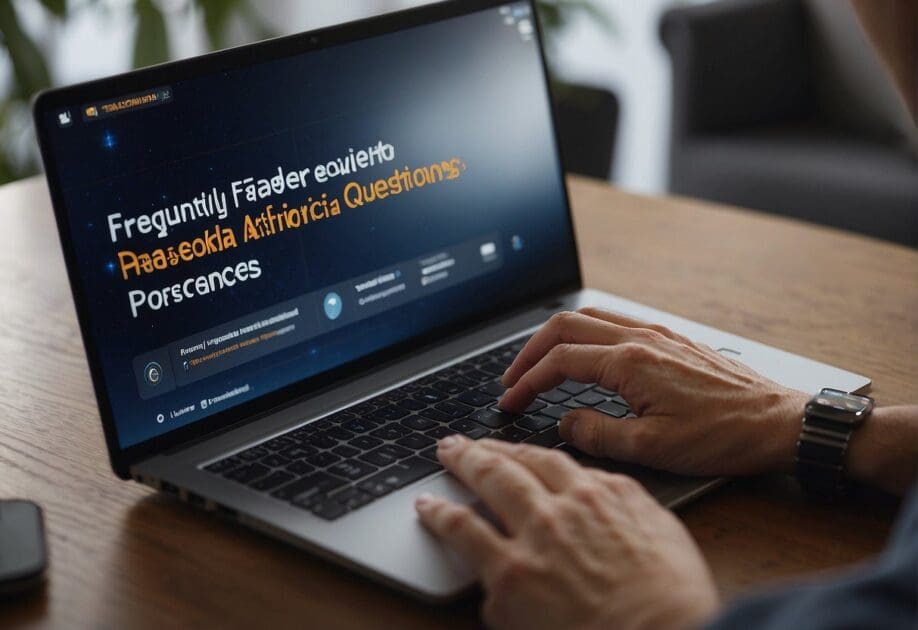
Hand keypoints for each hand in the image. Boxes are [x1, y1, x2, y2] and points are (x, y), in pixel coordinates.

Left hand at [416, 436, 718, 629]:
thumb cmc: (673, 600)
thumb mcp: (663, 533)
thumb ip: (627, 506)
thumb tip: (607, 494)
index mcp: (603, 494)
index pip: (551, 461)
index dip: (522, 452)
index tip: (509, 450)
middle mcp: (564, 506)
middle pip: (512, 464)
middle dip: (483, 449)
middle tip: (461, 443)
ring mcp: (534, 537)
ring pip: (485, 485)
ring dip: (459, 465)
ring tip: (443, 457)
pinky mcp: (509, 575)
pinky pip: (464, 534)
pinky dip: (440, 516)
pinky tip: (428, 510)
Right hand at [499, 308, 809, 476]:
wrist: (779, 422)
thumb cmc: (723, 437)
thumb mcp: (654, 449)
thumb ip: (599, 434)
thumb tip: (565, 422)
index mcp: (631, 362)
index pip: (560, 362)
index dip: (528, 381)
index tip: (511, 401)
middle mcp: (642, 338)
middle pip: (566, 326)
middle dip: (531, 351)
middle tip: (513, 378)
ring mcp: (659, 333)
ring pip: (590, 316)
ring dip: (557, 337)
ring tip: (539, 362)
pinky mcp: (673, 338)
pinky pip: (616, 321)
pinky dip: (587, 332)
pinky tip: (586, 352)